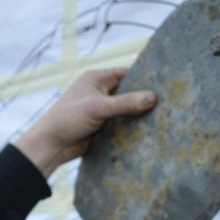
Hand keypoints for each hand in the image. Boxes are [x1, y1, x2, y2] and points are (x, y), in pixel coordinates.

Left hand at [13, 68, 155, 177]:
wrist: (51, 146)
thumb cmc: (68, 120)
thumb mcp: (98, 108)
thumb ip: (125, 103)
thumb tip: (152, 98)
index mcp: (96, 79)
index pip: (126, 73)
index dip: (144, 78)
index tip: (164, 85)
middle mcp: (99, 91)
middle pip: (128, 92)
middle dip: (143, 98)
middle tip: (168, 103)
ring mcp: (101, 110)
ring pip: (126, 109)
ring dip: (138, 115)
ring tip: (164, 118)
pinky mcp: (102, 126)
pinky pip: (121, 124)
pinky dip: (132, 127)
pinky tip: (148, 132)